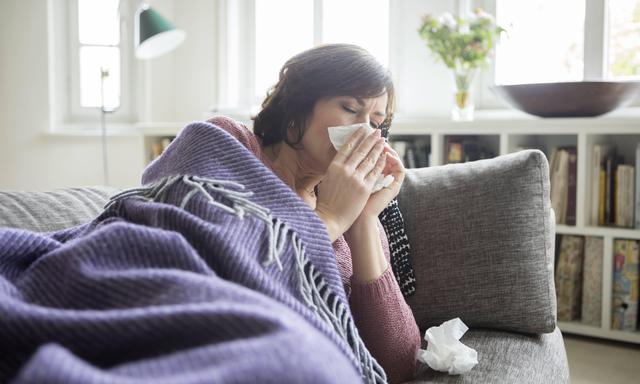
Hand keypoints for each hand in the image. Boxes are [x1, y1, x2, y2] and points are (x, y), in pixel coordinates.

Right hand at [315, 127, 386, 241]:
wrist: (331, 218)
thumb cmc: (326, 201)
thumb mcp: (326, 180)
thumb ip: (336, 169)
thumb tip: (342, 159)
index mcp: (334, 167)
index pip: (347, 147)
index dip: (356, 137)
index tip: (362, 130)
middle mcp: (345, 170)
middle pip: (360, 151)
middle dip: (370, 139)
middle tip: (377, 132)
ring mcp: (356, 178)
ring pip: (369, 159)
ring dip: (377, 148)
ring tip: (383, 140)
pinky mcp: (364, 188)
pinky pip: (375, 172)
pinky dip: (380, 163)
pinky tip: (384, 156)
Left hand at [351, 144, 404, 223]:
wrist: (357, 219)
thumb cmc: (347, 203)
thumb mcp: (348, 180)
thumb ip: (350, 168)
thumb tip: (345, 151)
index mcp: (372, 177)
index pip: (374, 157)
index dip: (370, 146)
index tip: (363, 136)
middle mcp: (383, 179)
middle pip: (385, 157)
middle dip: (379, 144)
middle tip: (374, 134)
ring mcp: (390, 183)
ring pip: (394, 161)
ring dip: (388, 149)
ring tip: (382, 142)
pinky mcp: (395, 187)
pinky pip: (400, 169)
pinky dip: (395, 160)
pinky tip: (387, 153)